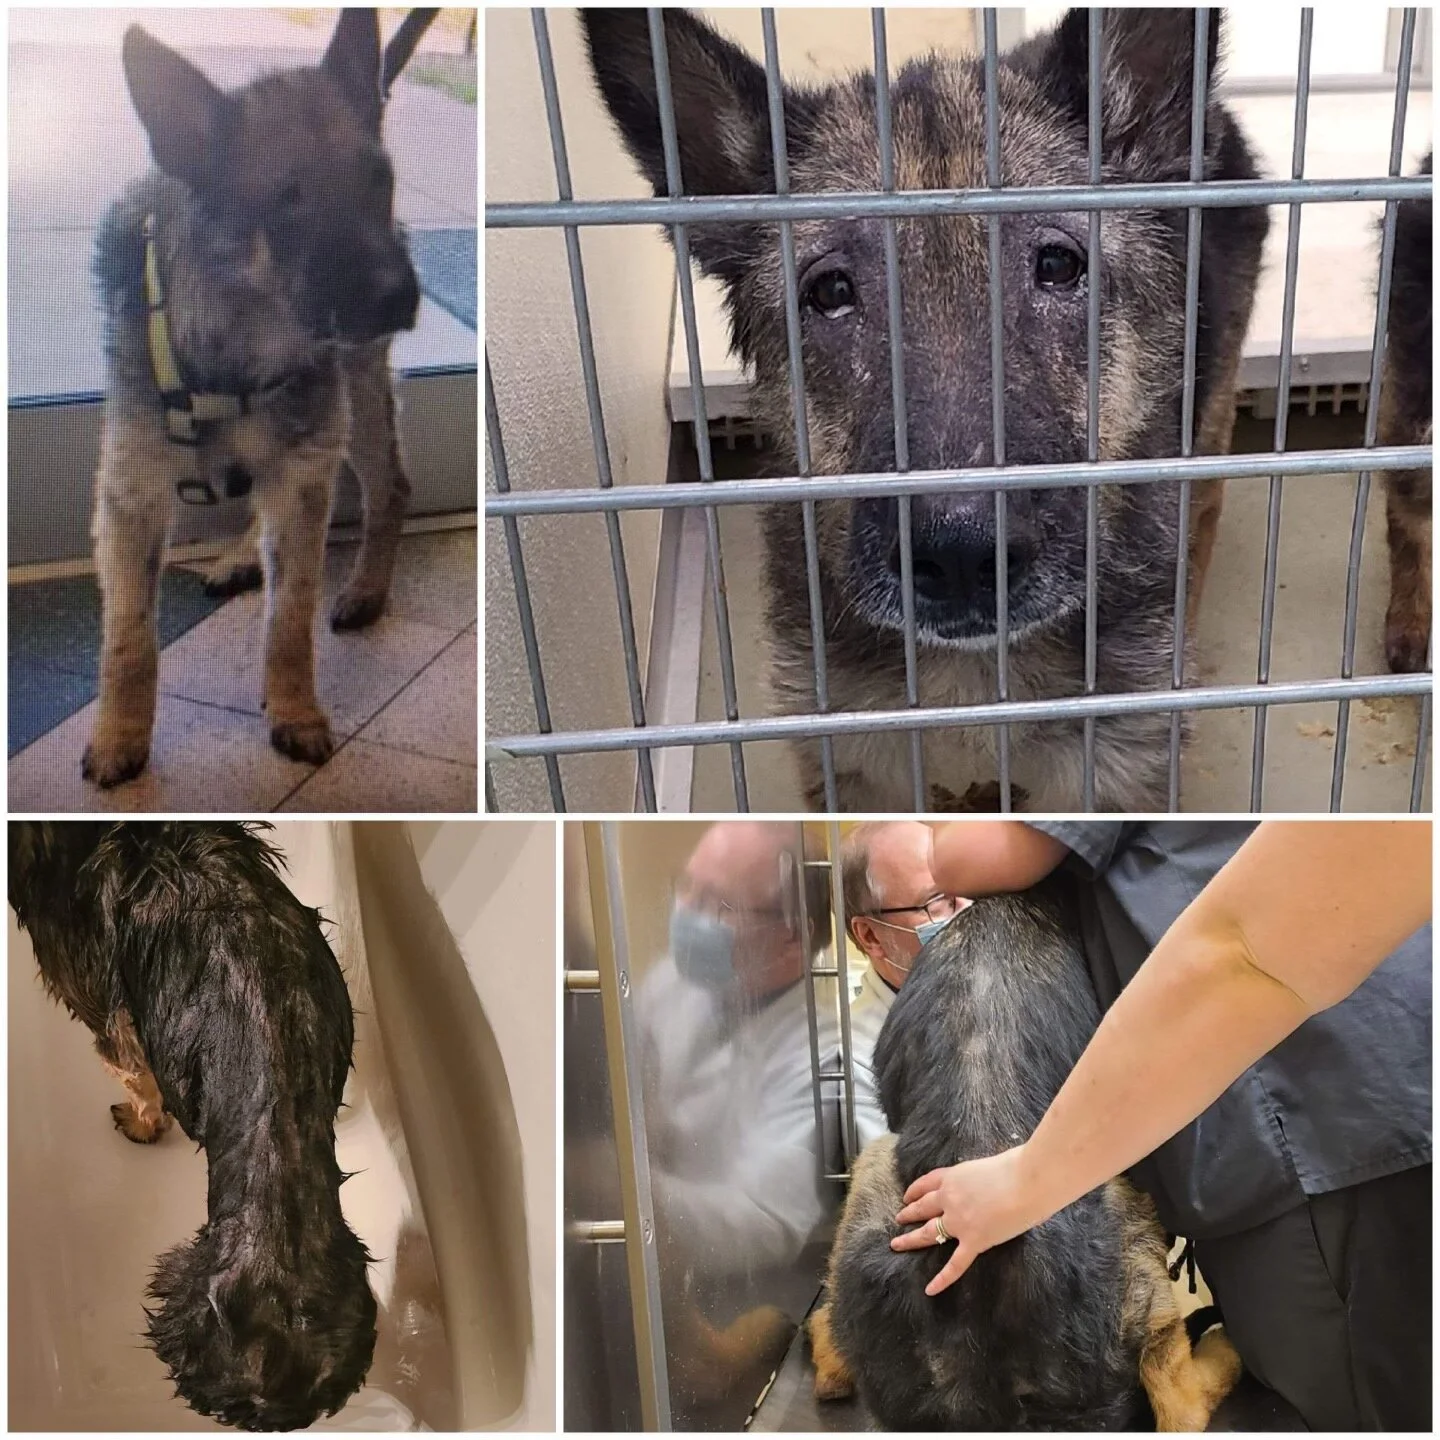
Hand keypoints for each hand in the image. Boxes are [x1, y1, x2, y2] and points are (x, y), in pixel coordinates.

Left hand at [889, 1146, 1036, 1295]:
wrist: (1028, 1181)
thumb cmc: (1017, 1168)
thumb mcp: (989, 1165)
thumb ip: (982, 1179)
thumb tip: (990, 1187)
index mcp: (954, 1177)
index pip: (928, 1182)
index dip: (916, 1190)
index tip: (908, 1196)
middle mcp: (950, 1198)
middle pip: (923, 1206)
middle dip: (909, 1213)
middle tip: (899, 1218)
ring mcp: (959, 1221)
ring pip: (929, 1232)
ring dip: (911, 1238)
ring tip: (897, 1244)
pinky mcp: (974, 1241)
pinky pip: (955, 1264)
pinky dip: (942, 1278)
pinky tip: (929, 1289)